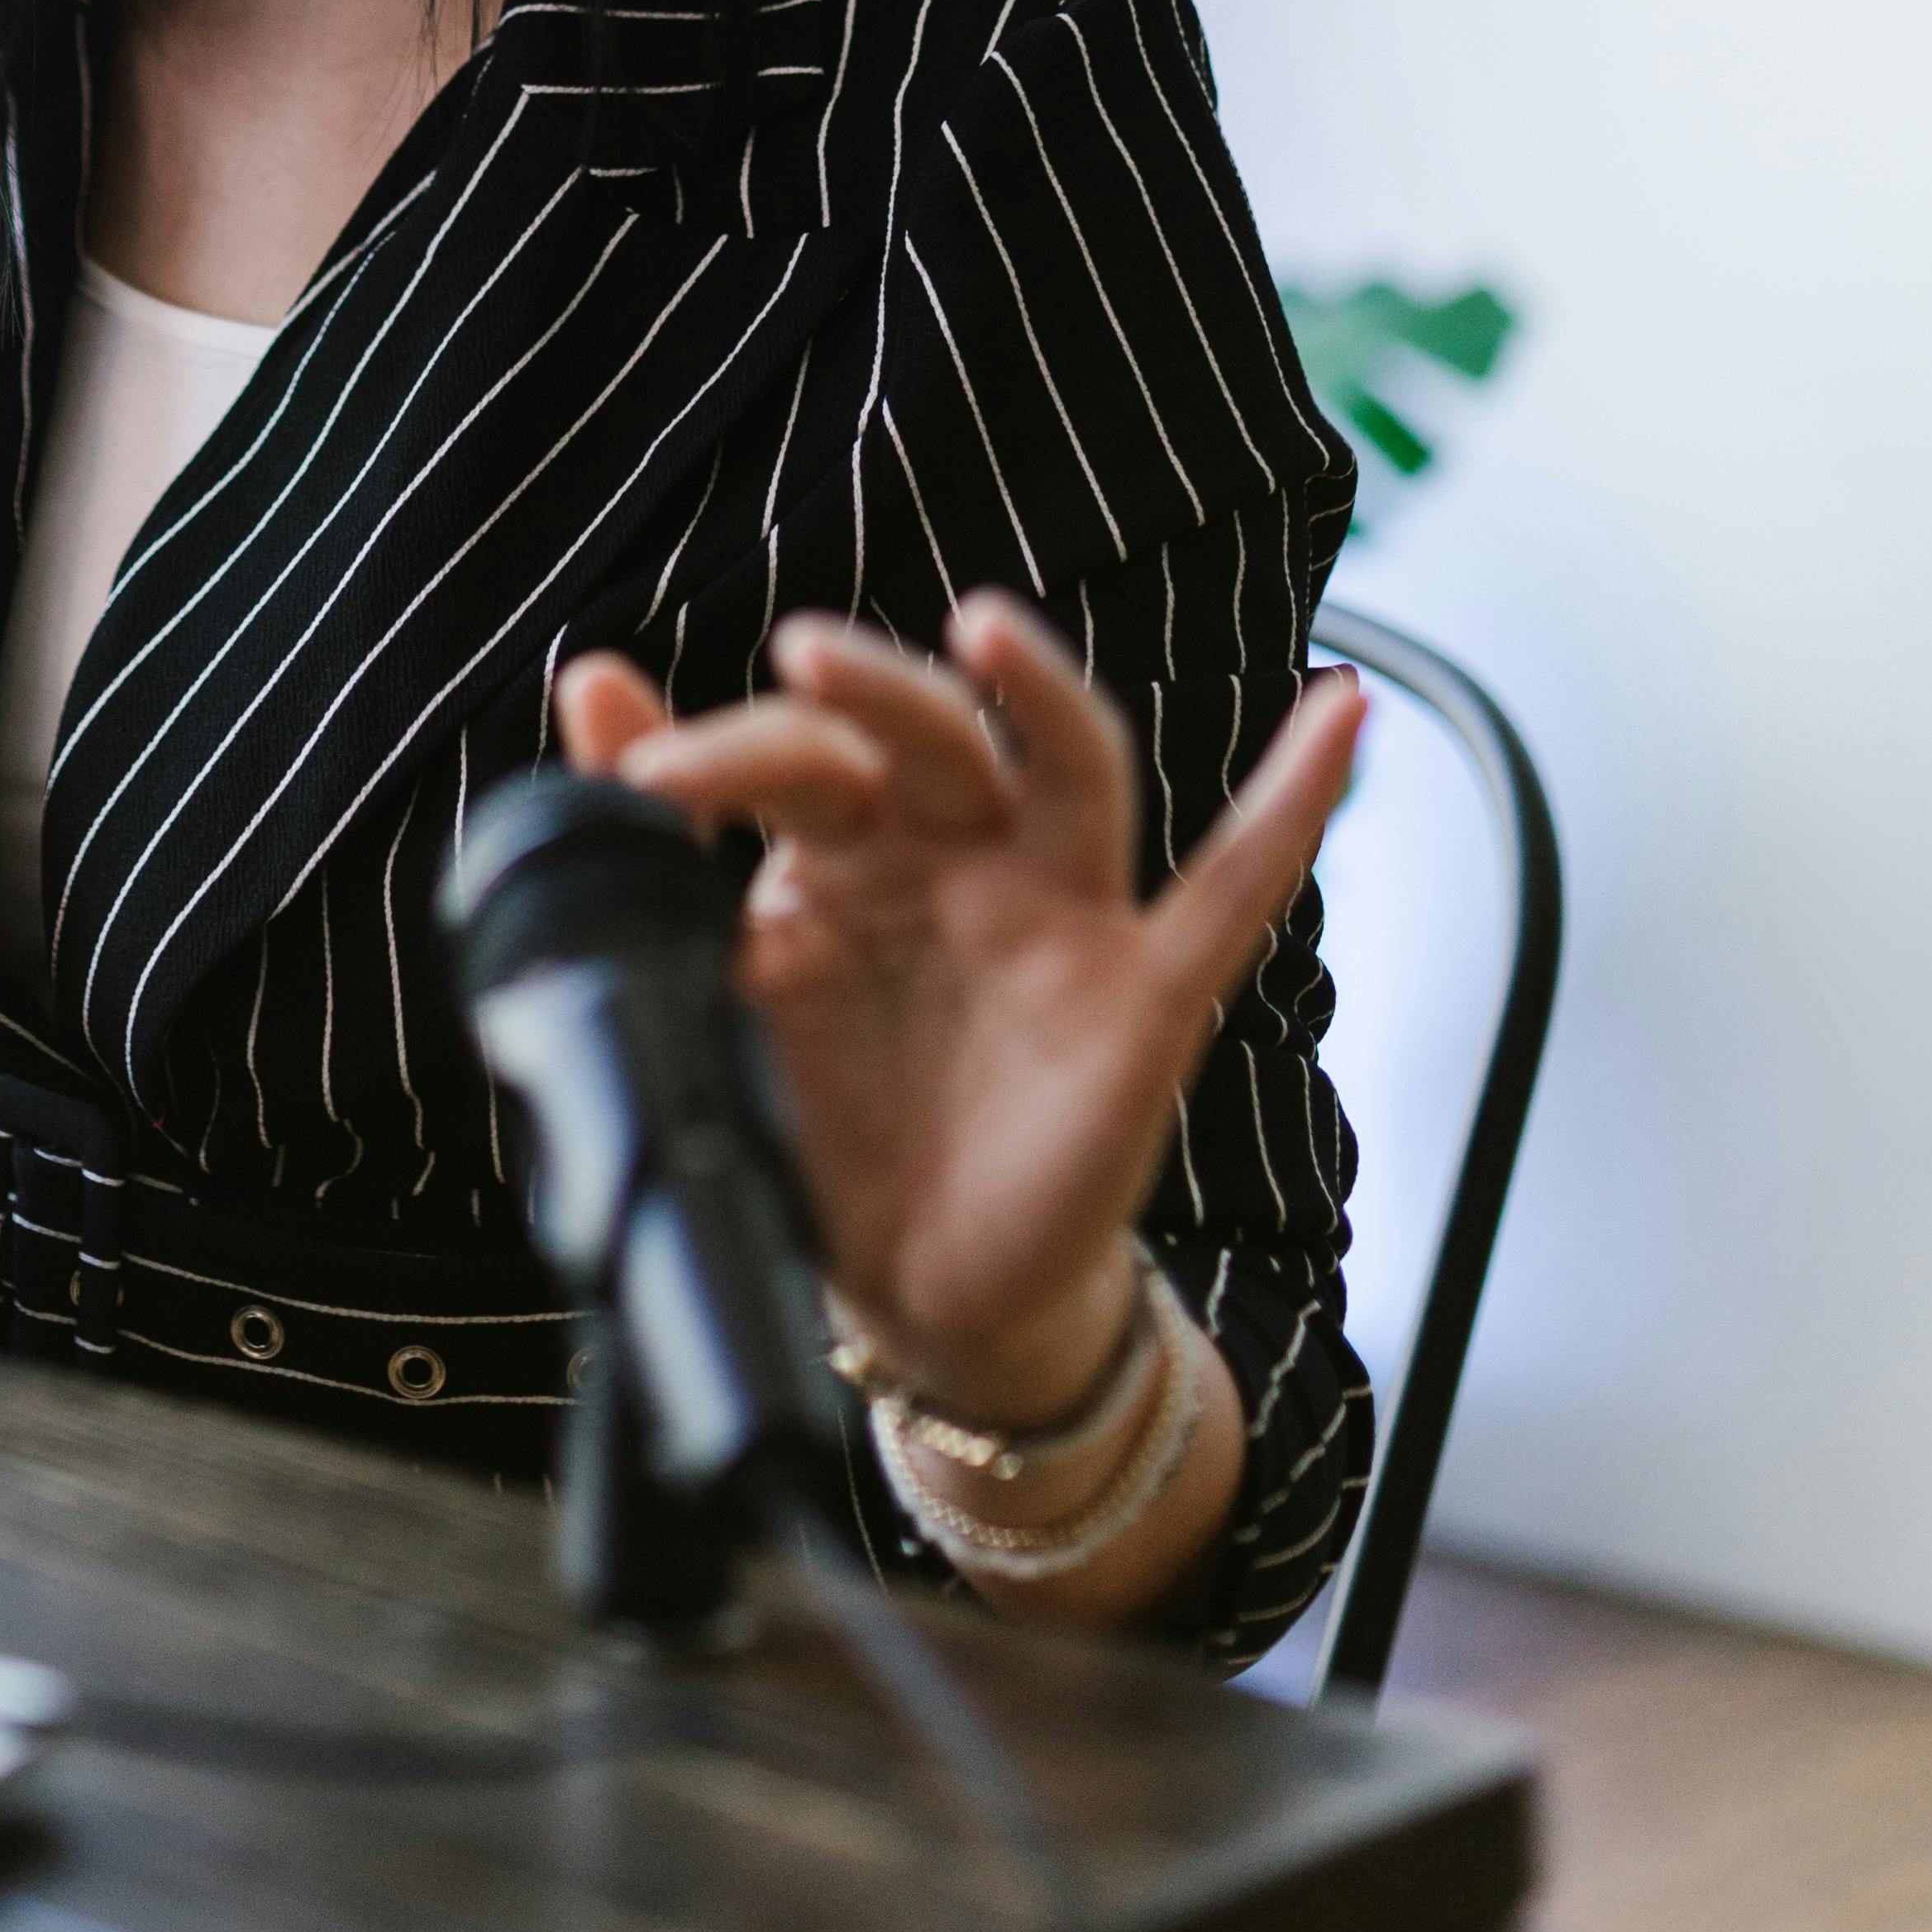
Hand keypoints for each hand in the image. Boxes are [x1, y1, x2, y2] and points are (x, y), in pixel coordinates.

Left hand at [556, 594, 1359, 1438]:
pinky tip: (1341, 711)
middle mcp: (957, 861)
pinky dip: (1296, 797)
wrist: (916, 1303)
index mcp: (845, 859)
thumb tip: (589, 683)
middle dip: (867, 689)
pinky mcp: (1144, 996)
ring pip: (1067, 766)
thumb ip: (651, 844)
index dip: (723, 754)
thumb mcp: (712, 990)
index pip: (800, 760)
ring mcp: (1058, 918)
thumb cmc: (823, 1134)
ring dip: (1037, 687)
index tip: (641, 779)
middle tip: (799, 657)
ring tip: (982, 628)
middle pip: (929, 733)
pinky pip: (1235, 887)